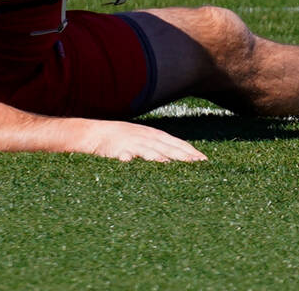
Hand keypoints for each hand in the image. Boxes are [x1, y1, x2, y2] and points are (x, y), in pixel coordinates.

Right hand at [80, 119, 206, 162]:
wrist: (94, 134)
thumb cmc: (120, 139)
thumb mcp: (142, 138)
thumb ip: (157, 146)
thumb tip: (177, 157)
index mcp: (153, 135)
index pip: (176, 142)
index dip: (190, 151)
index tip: (204, 160)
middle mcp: (146, 137)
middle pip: (168, 146)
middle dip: (183, 155)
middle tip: (198, 164)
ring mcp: (132, 143)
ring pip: (151, 150)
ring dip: (162, 156)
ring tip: (176, 163)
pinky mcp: (118, 150)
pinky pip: (127, 155)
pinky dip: (132, 158)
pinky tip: (141, 162)